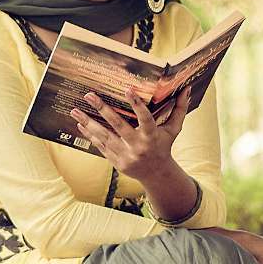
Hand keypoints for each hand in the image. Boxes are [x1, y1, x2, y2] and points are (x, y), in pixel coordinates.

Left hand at [68, 86, 192, 181]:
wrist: (156, 174)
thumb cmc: (164, 146)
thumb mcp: (173, 129)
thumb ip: (179, 109)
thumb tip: (187, 89)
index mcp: (152, 136)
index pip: (145, 119)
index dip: (137, 105)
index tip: (128, 90)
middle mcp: (138, 146)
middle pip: (119, 126)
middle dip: (103, 109)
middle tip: (89, 95)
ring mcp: (126, 155)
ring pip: (104, 137)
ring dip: (88, 123)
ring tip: (75, 110)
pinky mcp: (116, 162)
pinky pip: (100, 146)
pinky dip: (90, 135)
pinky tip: (80, 125)